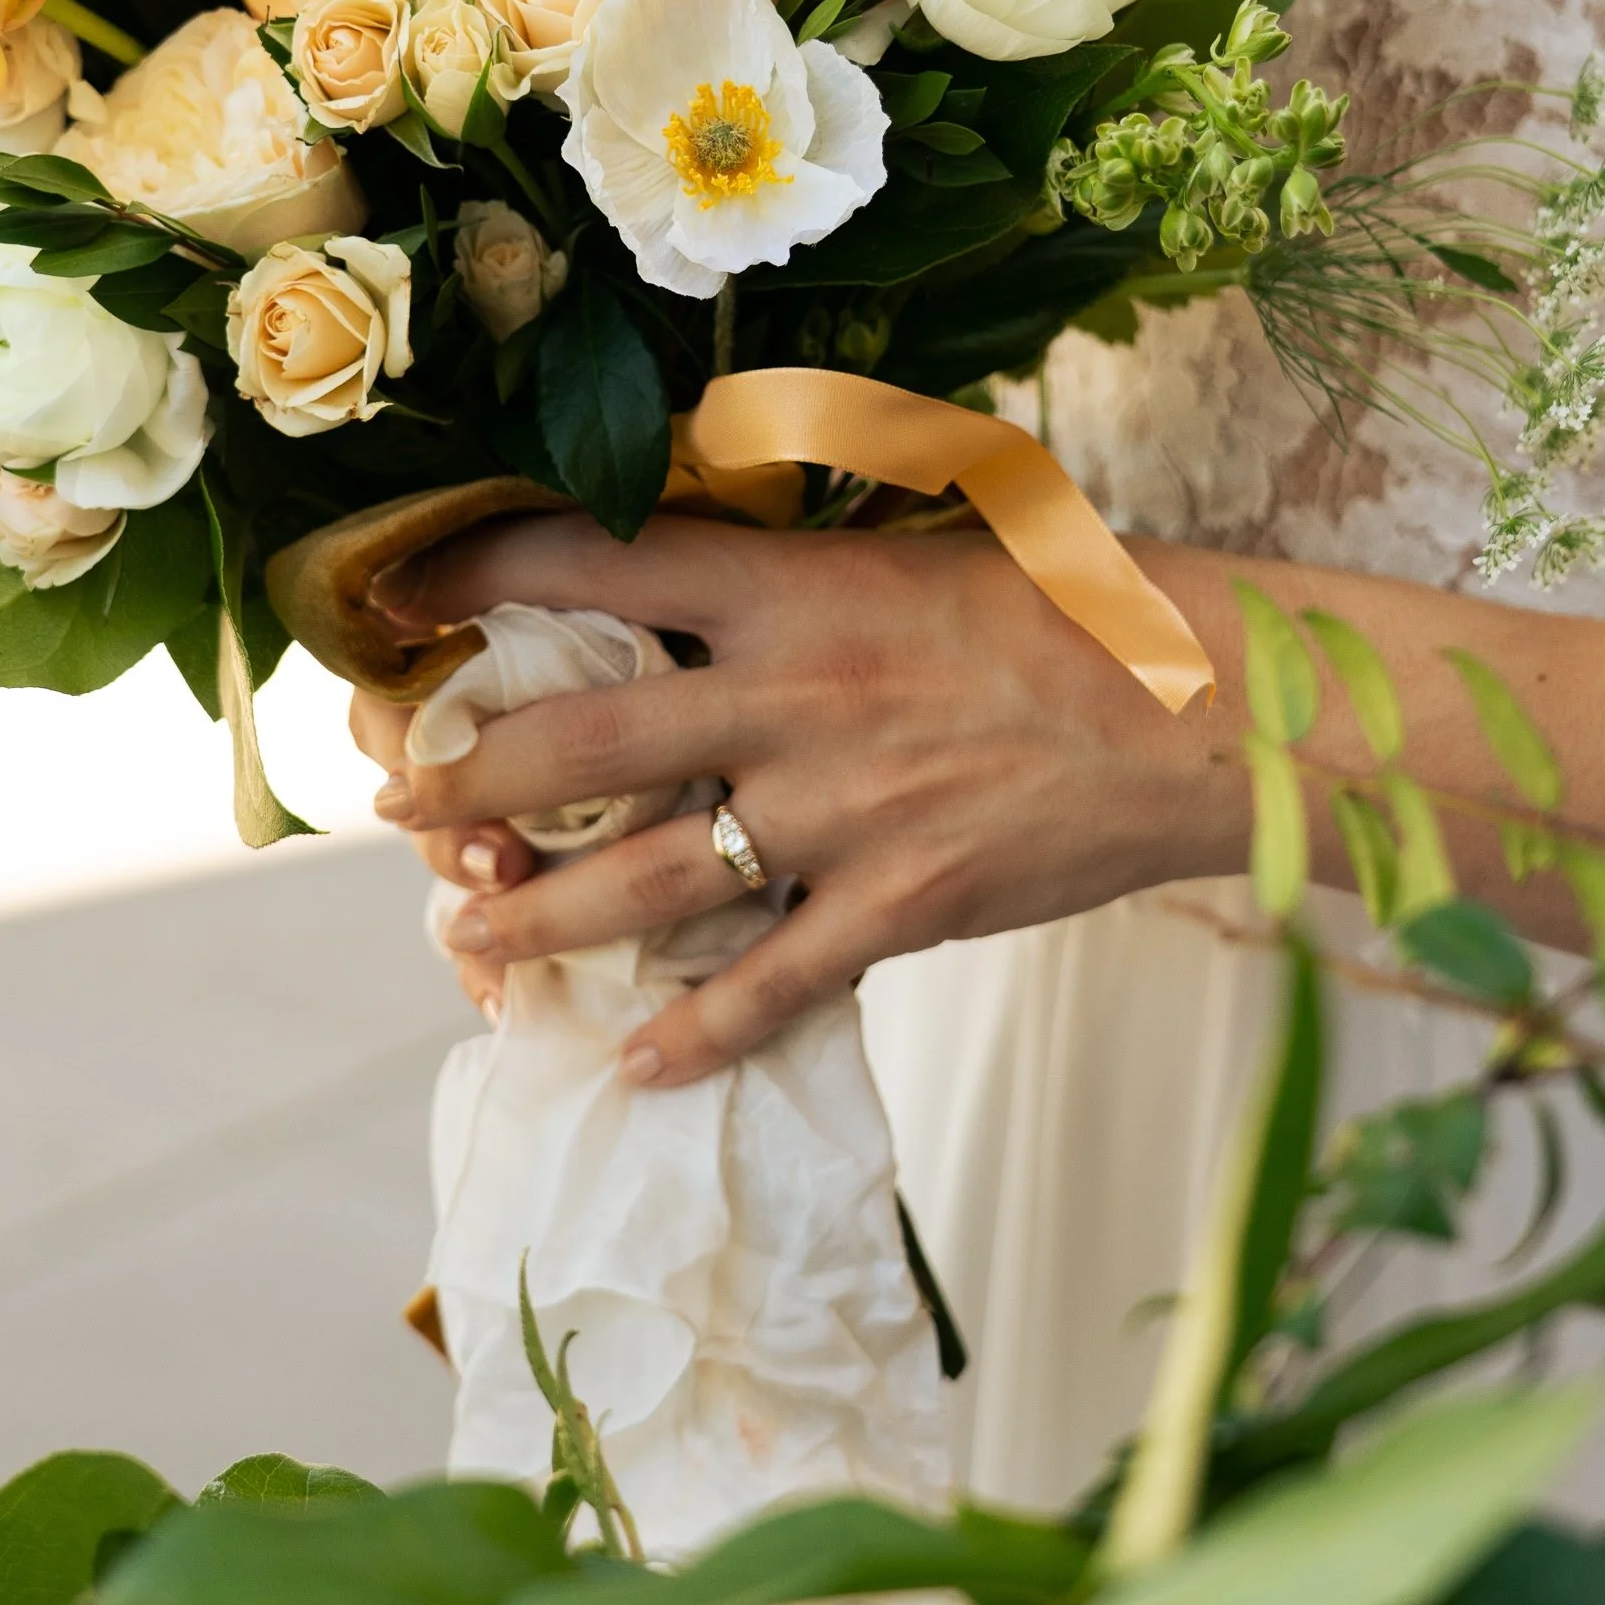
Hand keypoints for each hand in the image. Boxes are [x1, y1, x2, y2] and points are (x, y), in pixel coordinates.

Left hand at [347, 516, 1246, 1088]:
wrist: (1202, 707)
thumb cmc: (1066, 606)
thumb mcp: (917, 542)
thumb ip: (793, 565)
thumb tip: (680, 555)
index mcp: (791, 589)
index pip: (593, 566)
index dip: (478, 580)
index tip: (403, 603)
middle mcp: (793, 699)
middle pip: (579, 749)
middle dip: (468, 782)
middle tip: (401, 807)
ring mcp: (841, 814)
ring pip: (641, 886)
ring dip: (534, 917)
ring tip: (467, 932)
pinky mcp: (898, 909)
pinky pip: (765, 989)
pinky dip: (691, 1036)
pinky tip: (631, 1061)